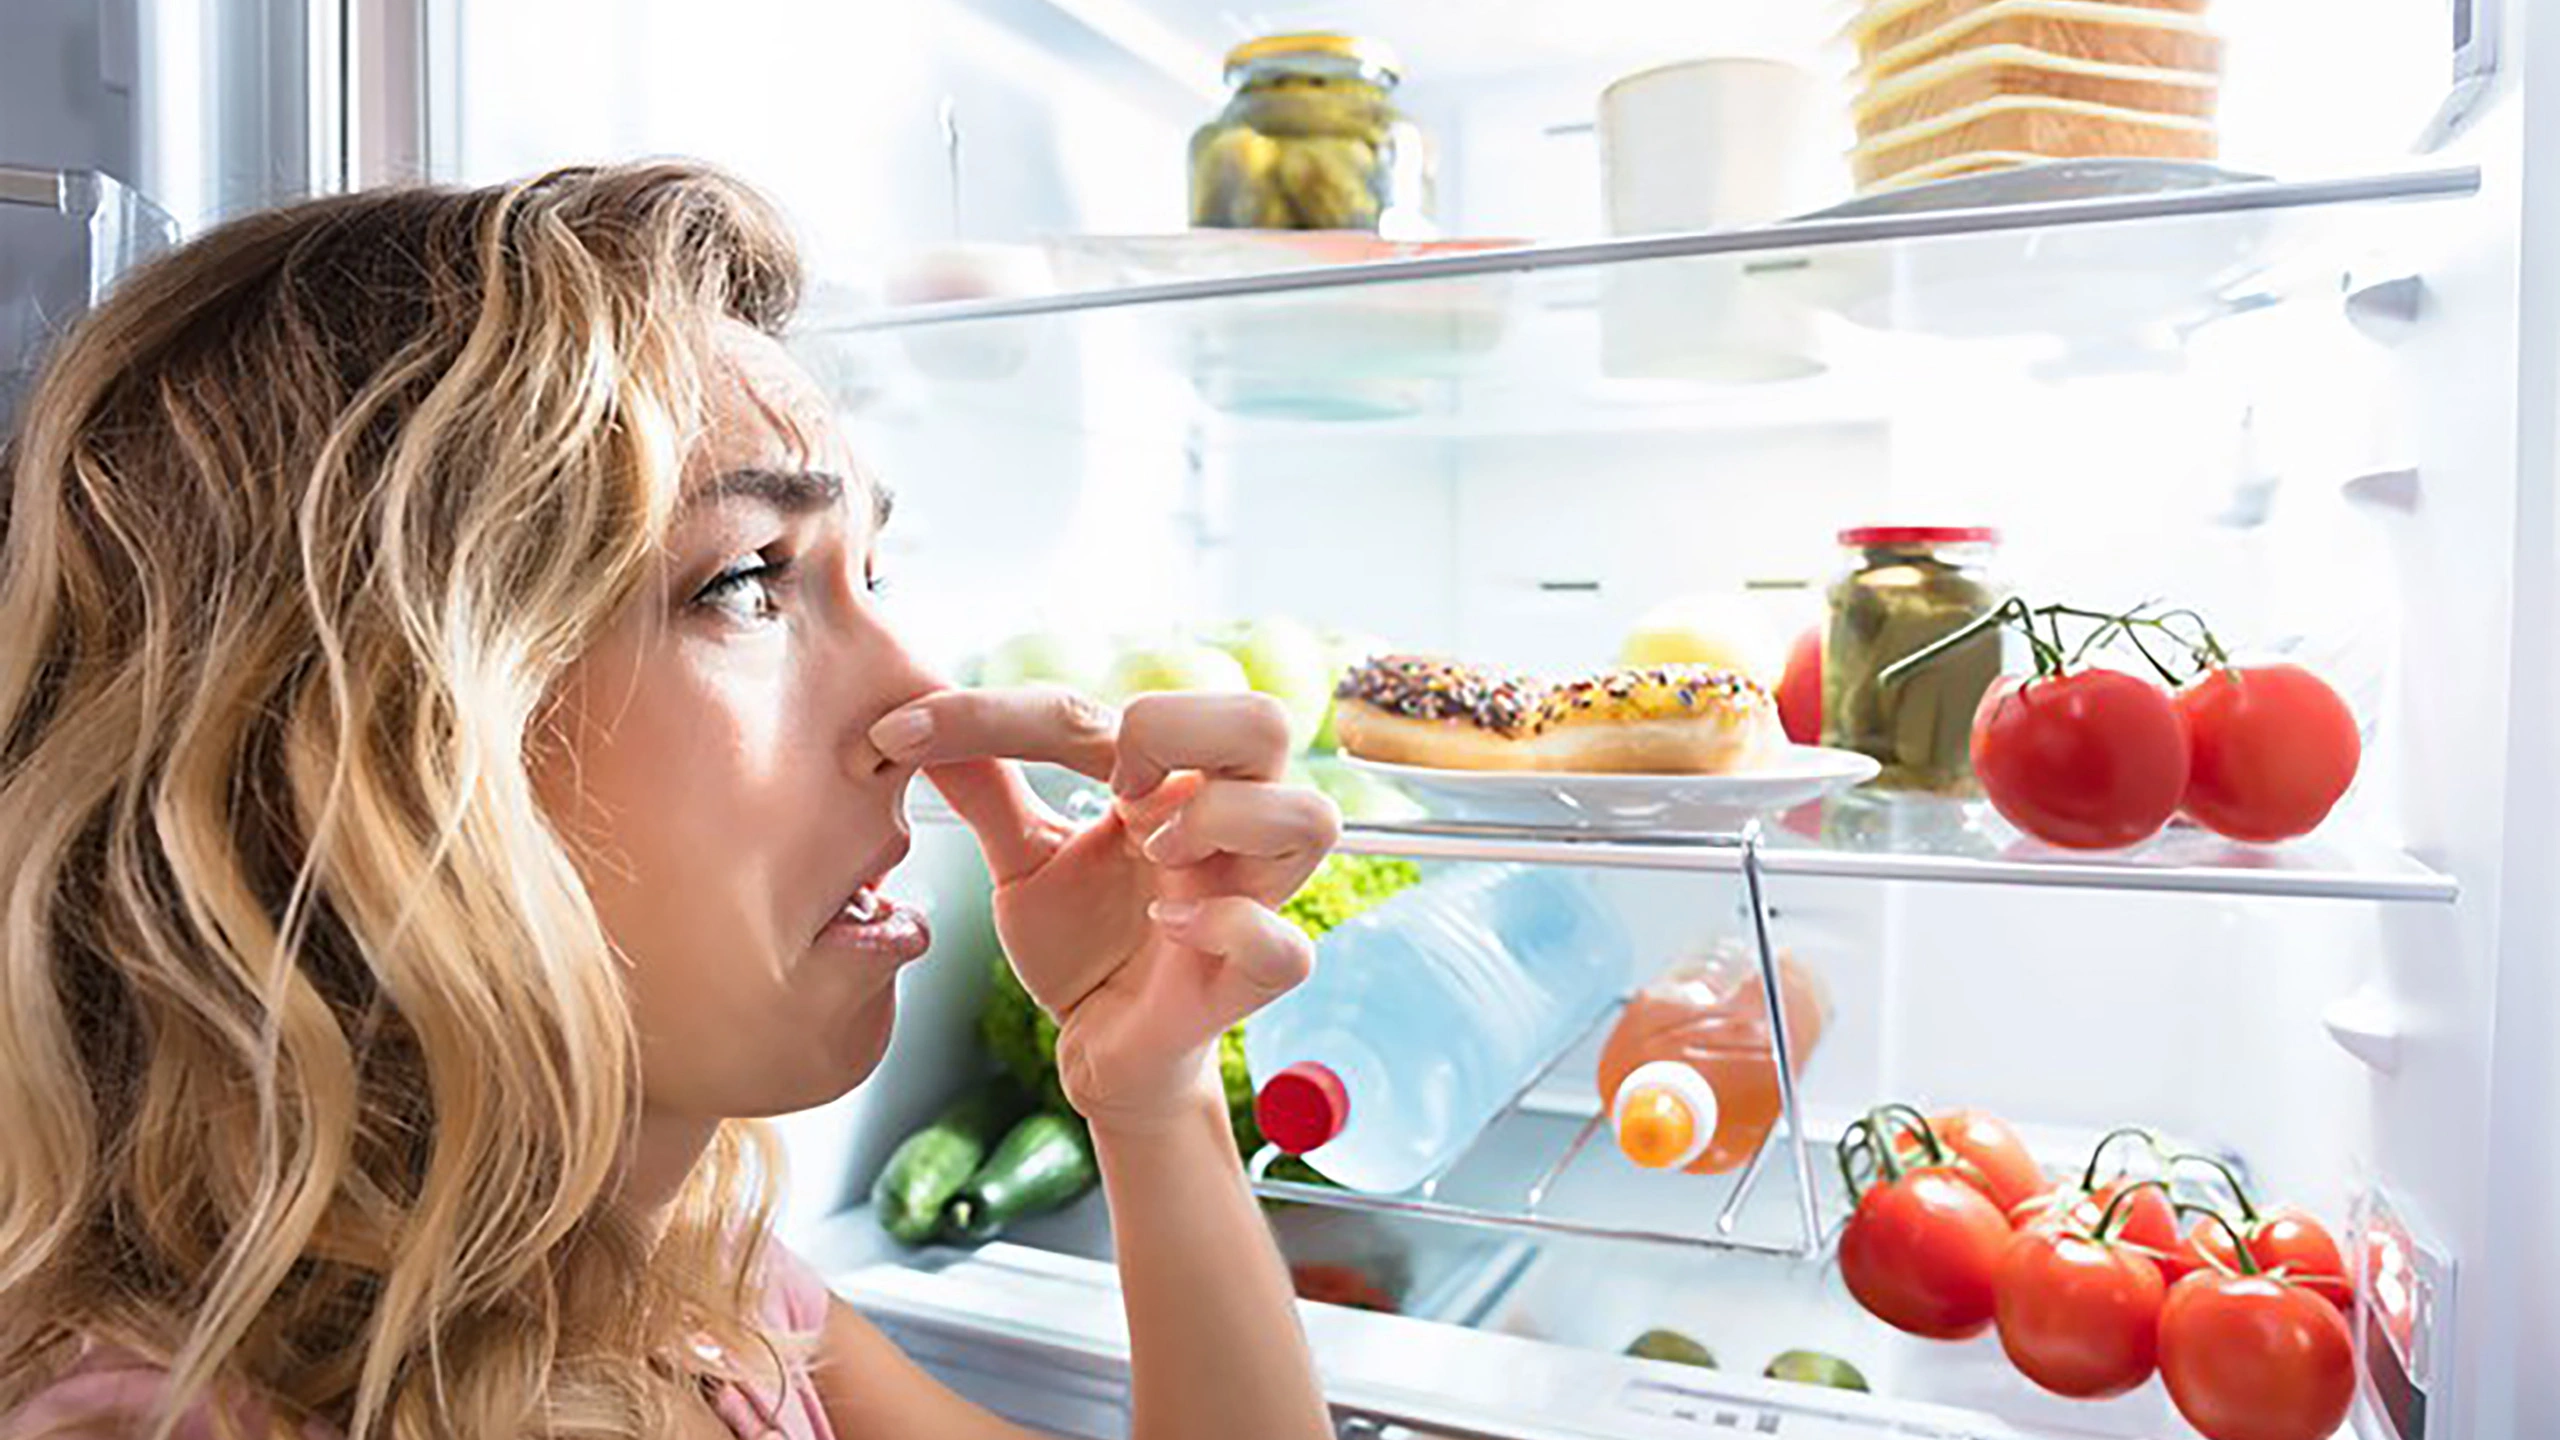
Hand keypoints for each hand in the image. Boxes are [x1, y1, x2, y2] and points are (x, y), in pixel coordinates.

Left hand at [872, 687, 1340, 1134]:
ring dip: (1218, 818)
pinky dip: (1227, 927)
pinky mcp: (1251, 980)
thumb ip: (986, 786)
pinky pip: (1284, 946)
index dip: (1003, 710)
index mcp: (1176, 787)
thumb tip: (912, 715)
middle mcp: (1226, 831)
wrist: (1100, 1053)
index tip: (904, 732)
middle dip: (1182, 726)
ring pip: (1308, 819)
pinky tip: (1164, 931)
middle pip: (1265, 723)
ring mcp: (1249, 902)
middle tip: (1113, 781)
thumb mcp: (1023, 858)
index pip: (1120, 708)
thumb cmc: (1082, 947)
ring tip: (1149, 850)